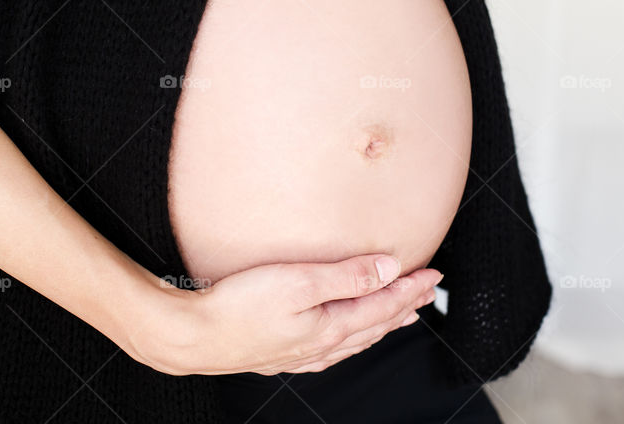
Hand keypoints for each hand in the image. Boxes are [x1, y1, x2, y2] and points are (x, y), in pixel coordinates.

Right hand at [119, 254, 441, 374]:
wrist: (191, 337)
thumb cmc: (238, 307)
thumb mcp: (299, 282)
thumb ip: (346, 276)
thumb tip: (388, 270)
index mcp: (330, 326)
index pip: (383, 306)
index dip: (410, 289)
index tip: (432, 275)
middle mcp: (321, 345)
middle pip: (375, 324)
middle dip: (404, 306)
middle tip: (427, 291)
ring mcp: (301, 353)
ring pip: (356, 338)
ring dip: (382, 323)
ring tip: (401, 314)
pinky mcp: (282, 354)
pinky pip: (332, 348)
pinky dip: (351, 339)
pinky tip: (345, 339)